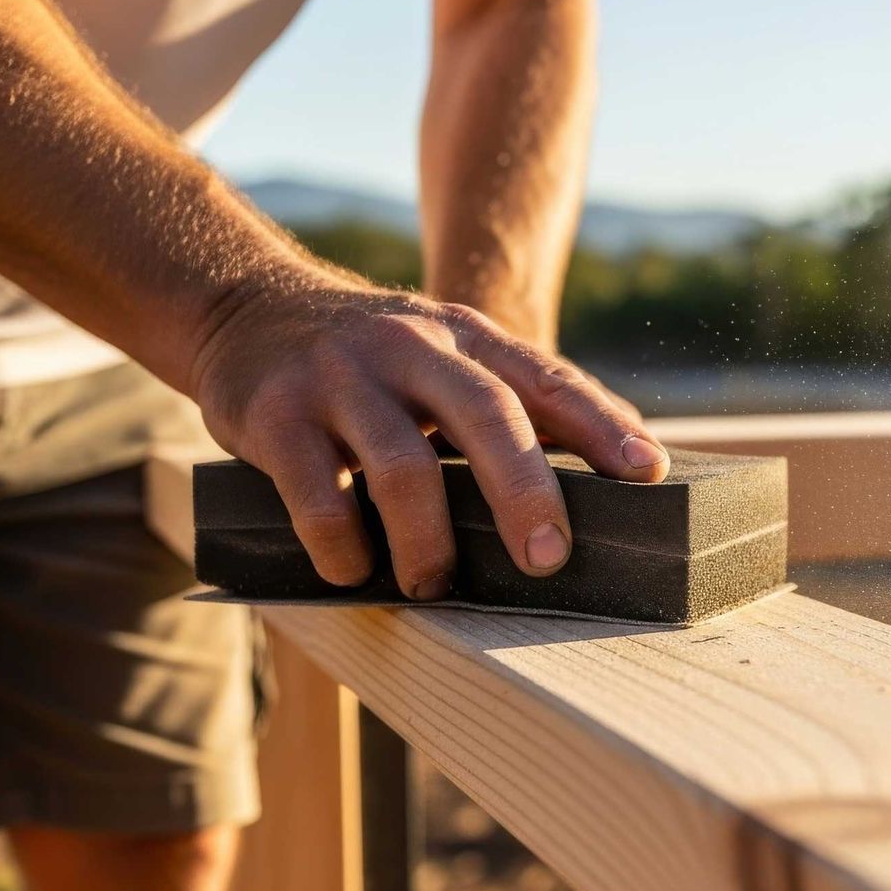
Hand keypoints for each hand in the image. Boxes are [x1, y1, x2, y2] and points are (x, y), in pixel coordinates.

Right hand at [188, 274, 668, 598]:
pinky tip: (354, 569)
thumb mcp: (443, 353)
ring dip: (427, 542)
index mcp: (465, 335)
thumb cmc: (373, 357)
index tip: (647, 472)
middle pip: (485, 415)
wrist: (243, 306)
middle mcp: (409, 346)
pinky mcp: (275, 414)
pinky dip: (344, 546)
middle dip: (525, 491)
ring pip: (402, 465)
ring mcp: (340, 378)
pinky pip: (318, 495)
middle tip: (548, 558)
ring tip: (434, 584)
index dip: (599, 424)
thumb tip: (623, 466)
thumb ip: (515, 400)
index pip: (546, 378)